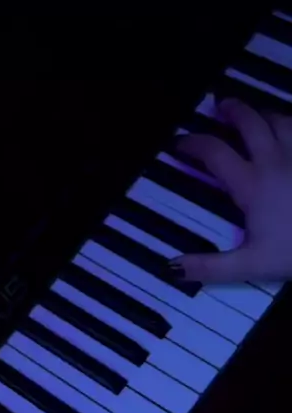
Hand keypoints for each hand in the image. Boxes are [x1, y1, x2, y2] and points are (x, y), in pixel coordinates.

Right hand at [171, 98, 291, 282]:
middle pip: (249, 122)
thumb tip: (170, 267)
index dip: (192, 144)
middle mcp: (275, 160)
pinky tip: (290, 133)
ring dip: (263, 114)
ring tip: (255, 116)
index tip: (178, 144)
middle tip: (219, 106)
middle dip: (231, 110)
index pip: (214, 152)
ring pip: (280, 119)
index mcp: (252, 184)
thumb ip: (209, 267)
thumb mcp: (250, 266)